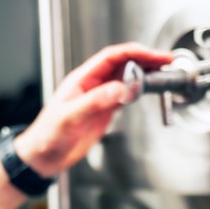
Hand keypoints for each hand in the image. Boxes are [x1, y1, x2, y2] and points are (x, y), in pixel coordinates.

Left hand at [13, 42, 172, 175]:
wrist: (44, 156)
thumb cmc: (48, 135)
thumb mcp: (70, 117)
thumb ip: (95, 102)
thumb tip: (120, 89)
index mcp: (82, 80)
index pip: (111, 57)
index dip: (134, 52)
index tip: (152, 55)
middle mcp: (92, 85)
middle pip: (122, 64)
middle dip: (145, 59)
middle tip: (165, 61)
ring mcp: (99, 98)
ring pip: (126, 78)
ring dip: (144, 73)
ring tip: (162, 72)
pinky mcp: (103, 112)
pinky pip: (124, 95)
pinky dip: (138, 90)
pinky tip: (147, 90)